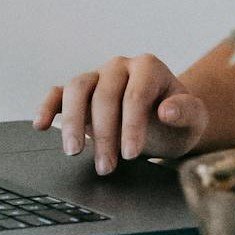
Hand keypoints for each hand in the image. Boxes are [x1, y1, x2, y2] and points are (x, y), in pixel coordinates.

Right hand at [34, 54, 209, 174]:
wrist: (166, 122)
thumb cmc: (179, 120)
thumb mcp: (194, 119)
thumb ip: (187, 111)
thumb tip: (167, 110)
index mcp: (148, 67)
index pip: (135, 95)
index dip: (131, 125)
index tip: (130, 153)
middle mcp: (120, 67)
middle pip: (104, 95)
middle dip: (104, 134)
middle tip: (106, 167)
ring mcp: (97, 76)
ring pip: (76, 89)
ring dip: (72, 122)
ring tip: (74, 151)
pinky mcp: (80, 92)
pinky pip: (58, 94)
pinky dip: (47, 107)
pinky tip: (40, 125)